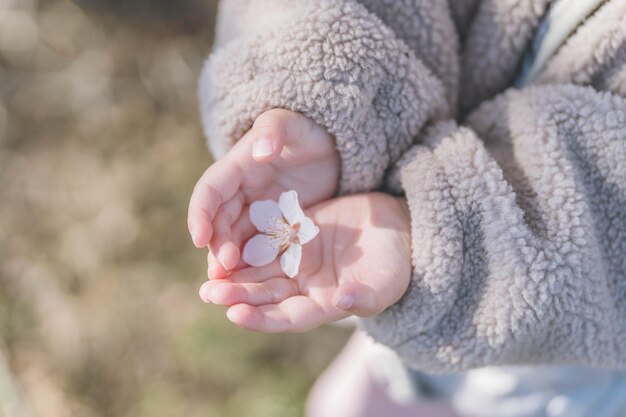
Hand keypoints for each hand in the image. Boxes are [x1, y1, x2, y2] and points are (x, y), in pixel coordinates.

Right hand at [188, 109, 338, 275]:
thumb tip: (259, 150)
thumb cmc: (308, 131)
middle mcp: (240, 191)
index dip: (201, 213)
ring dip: (229, 260)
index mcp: (237, 165)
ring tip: (230, 284)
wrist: (329, 146)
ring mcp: (256, 210)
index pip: (210, 190)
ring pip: (235, 238)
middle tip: (222, 271)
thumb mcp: (294, 124)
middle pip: (220, 220)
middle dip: (217, 245)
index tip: (200, 238)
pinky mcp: (273, 225)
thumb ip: (275, 129)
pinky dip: (253, 263)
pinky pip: (259, 246)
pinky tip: (254, 283)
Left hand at [198, 193, 411, 332]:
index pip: (287, 317)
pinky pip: (268, 239)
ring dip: (236, 271)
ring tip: (210, 270)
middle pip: (267, 294)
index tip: (235, 314)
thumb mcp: (386, 282)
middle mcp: (305, 285)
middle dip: (238, 294)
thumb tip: (341, 302)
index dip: (262, 318)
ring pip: (262, 268)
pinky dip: (248, 241)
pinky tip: (226, 238)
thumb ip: (365, 296)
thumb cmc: (396, 262)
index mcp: (324, 305)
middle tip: (209, 292)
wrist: (399, 227)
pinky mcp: (298, 234)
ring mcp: (300, 259)